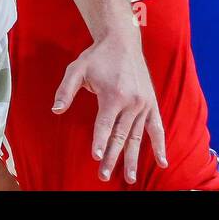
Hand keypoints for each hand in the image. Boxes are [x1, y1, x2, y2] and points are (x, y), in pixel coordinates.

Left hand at [53, 31, 166, 182]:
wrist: (123, 40)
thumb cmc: (97, 56)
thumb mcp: (77, 69)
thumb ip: (66, 90)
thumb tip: (56, 110)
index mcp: (113, 95)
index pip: (105, 125)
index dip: (100, 142)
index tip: (97, 158)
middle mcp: (132, 102)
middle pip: (120, 136)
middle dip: (112, 157)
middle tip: (103, 175)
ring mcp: (144, 104)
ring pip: (137, 137)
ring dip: (132, 158)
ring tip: (129, 178)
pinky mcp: (152, 103)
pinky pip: (157, 128)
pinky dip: (160, 145)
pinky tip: (162, 163)